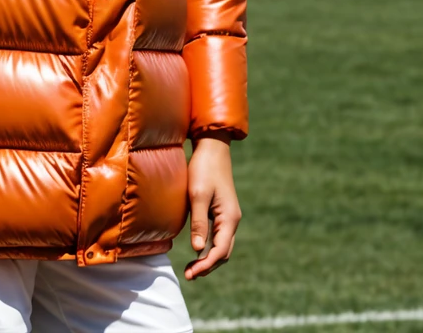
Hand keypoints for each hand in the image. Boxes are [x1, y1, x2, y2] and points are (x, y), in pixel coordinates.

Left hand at [185, 133, 239, 278]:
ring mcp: (228, 216)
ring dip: (208, 258)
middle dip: (208, 266)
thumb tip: (197, 249)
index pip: (220, 251)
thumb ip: (198, 222)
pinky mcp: (222, 211)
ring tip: (192, 268)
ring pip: (222, 245)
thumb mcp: (198, 195)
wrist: (212, 148)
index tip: (191, 274)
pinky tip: (197, 249)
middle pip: (223, 252)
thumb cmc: (204, 169)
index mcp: (229, 218)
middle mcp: (232, 220)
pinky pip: (218, 236)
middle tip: (189, 275)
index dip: (206, 265)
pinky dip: (209, 247)